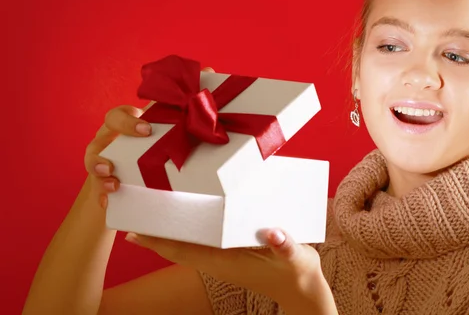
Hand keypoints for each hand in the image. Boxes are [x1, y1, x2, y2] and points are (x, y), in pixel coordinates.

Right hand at [83, 66, 213, 207]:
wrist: (136, 181)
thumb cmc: (153, 147)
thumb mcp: (167, 127)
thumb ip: (185, 102)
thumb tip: (209, 70)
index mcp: (127, 125)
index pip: (119, 114)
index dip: (130, 120)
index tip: (147, 129)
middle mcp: (110, 139)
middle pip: (103, 131)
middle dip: (119, 136)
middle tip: (137, 144)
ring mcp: (103, 159)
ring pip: (91, 159)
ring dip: (99, 167)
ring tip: (113, 178)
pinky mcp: (101, 183)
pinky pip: (96, 188)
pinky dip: (101, 193)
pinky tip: (109, 199)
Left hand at [126, 228, 332, 310]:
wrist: (302, 289)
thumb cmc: (296, 272)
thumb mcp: (294, 257)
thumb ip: (284, 245)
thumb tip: (273, 232)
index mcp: (227, 260)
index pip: (184, 250)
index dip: (158, 241)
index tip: (134, 231)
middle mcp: (219, 259)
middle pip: (179, 246)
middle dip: (156, 233)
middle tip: (135, 212)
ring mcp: (224, 257)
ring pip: (188, 245)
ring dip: (169, 231)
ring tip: (152, 213)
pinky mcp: (231, 253)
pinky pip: (202, 242)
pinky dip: (188, 231)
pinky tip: (187, 219)